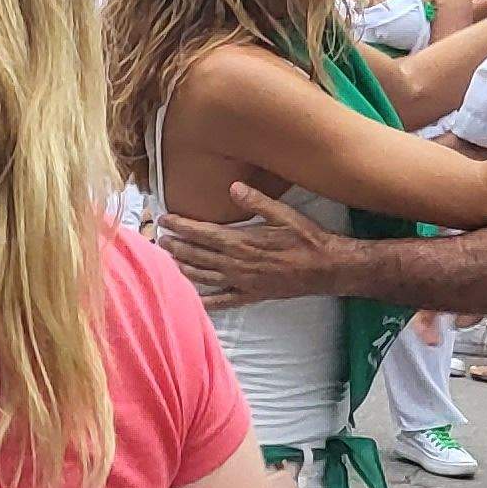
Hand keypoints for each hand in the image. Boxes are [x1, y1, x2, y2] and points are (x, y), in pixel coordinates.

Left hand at [160, 185, 348, 310]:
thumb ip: (257, 201)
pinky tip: (193, 300)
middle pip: (196, 255)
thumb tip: (233, 186)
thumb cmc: (307, 239)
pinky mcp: (251, 295)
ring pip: (204, 276)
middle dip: (175, 246)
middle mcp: (237, 264)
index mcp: (242, 242)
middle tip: (159, 239)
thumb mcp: (284, 214)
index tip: (164, 219)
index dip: (180, 226)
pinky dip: (206, 301)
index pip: (202, 233)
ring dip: (183, 268)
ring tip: (169, 261)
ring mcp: (242, 282)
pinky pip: (223, 300)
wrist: (327, 269)